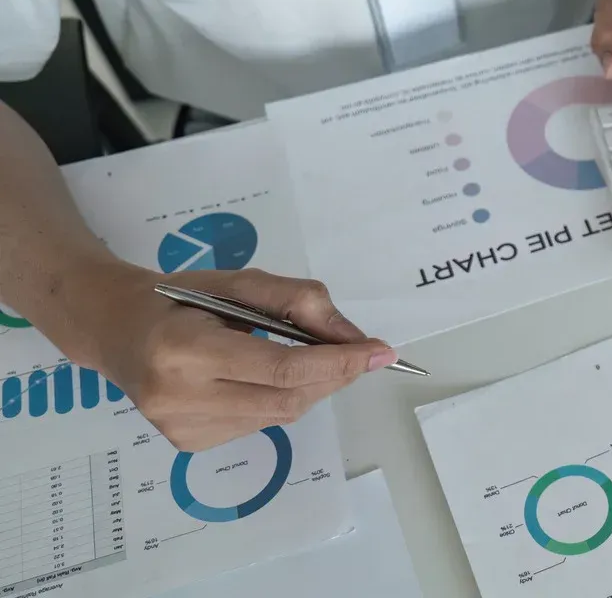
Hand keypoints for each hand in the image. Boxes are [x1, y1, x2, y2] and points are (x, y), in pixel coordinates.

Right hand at [50, 262, 395, 451]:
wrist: (114, 329)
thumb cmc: (179, 297)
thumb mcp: (238, 283)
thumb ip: (297, 302)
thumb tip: (353, 338)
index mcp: (184, 349)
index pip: (281, 368)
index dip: (338, 363)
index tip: (381, 352)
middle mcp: (177, 397)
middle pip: (287, 399)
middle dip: (334, 376)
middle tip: (360, 354)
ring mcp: (180, 428)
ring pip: (278, 416)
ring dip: (309, 388)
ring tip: (305, 359)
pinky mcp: (187, 444)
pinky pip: (258, 425)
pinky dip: (279, 400)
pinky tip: (262, 379)